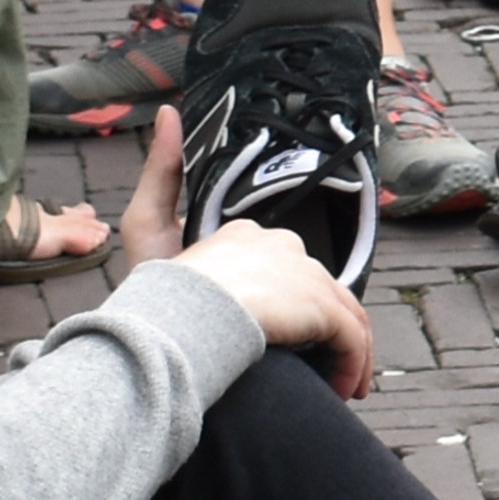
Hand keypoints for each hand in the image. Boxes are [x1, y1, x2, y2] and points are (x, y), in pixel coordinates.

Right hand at [122, 114, 372, 399]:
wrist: (167, 317)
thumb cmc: (151, 279)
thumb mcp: (146, 225)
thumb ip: (162, 170)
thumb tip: (170, 109)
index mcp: (250, 234)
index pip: (287, 266)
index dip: (292, 302)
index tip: (285, 335)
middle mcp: (286, 246)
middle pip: (319, 290)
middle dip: (328, 330)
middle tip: (325, 368)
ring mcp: (307, 275)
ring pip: (344, 316)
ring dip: (348, 355)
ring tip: (342, 386)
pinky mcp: (322, 307)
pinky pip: (351, 338)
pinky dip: (352, 365)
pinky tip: (342, 390)